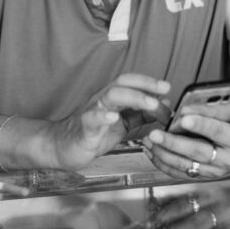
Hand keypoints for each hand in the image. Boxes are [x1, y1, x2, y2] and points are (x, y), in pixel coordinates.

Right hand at [50, 73, 170, 169]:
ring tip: (150, 104)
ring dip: (133, 98)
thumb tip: (162, 104)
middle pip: (122, 83)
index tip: (167, 86)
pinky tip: (114, 117)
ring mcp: (92, 112)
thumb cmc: (93, 134)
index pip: (129, 82)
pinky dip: (103, 116)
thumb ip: (140, 114)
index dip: (148, 81)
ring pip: (111, 96)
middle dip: (144, 85)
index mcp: (110, 98)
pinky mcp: (84, 128)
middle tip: (164, 89)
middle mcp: (101, 100)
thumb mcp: (121, 124)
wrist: (62, 147)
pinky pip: (92, 119)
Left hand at [142, 96, 229, 178]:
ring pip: (186, 165)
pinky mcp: (204, 176)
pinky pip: (181, 173)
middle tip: (155, 134)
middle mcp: (228, 160)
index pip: (218, 131)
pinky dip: (163, 164)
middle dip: (174, 143)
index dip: (201, 125)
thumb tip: (204, 107)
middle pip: (198, 152)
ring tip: (148, 141)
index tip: (183, 118)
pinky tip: (151, 151)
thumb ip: (227, 107)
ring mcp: (215, 171)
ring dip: (164, 154)